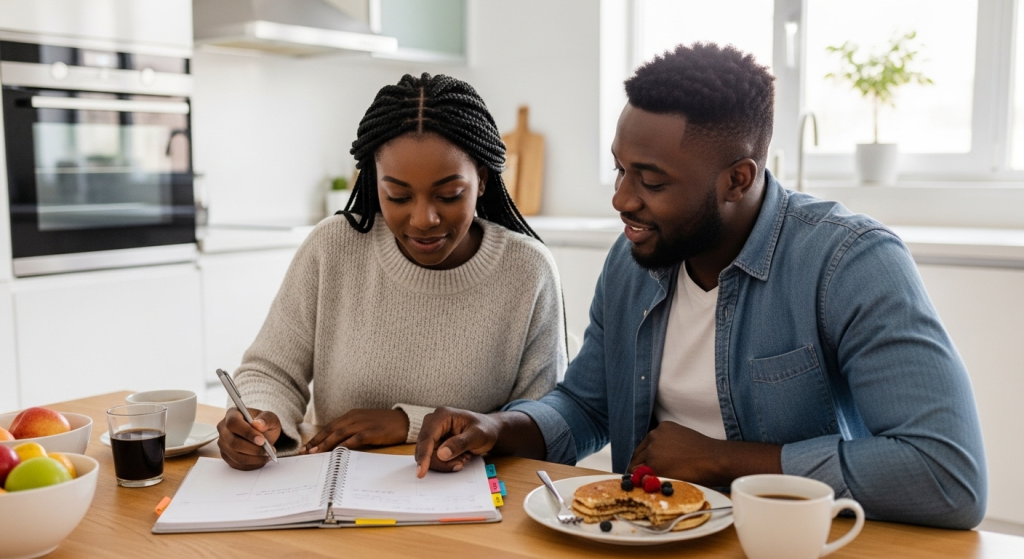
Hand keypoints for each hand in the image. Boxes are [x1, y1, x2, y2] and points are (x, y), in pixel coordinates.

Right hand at [217, 407, 280, 470]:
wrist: (262, 434)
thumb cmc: (264, 424)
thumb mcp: (270, 418)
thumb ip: (266, 419)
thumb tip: (258, 424)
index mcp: (232, 414)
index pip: (234, 423)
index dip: (247, 433)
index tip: (262, 440)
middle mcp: (223, 428)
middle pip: (233, 442)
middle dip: (253, 449)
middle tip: (269, 451)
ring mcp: (222, 443)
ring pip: (235, 455)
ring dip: (254, 458)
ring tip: (268, 455)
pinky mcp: (225, 455)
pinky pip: (236, 463)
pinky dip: (251, 464)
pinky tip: (261, 460)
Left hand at [301, 409, 408, 453]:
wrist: (404, 421)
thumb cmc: (383, 425)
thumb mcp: (364, 424)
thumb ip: (350, 431)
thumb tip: (335, 445)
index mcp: (351, 415)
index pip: (329, 426)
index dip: (316, 437)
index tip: (305, 447)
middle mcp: (355, 417)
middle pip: (331, 429)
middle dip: (317, 441)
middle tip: (306, 452)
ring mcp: (364, 424)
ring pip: (340, 433)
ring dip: (327, 444)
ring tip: (316, 453)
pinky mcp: (373, 431)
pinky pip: (356, 438)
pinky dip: (346, 444)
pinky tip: (338, 452)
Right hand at [414, 407, 499, 477]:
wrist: (489, 430)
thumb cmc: (484, 429)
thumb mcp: (477, 435)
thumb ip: (460, 443)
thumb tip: (441, 454)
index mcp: (442, 416)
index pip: (427, 437)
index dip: (424, 455)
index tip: (421, 472)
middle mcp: (433, 424)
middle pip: (425, 449)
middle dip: (442, 462)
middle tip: (462, 463)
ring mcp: (433, 434)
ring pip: (428, 457)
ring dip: (446, 463)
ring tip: (464, 457)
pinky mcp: (435, 444)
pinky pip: (434, 460)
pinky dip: (447, 464)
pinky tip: (460, 458)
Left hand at [628, 421, 781, 486]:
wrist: (714, 460)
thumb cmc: (704, 453)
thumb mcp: (682, 440)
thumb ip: (667, 445)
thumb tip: (657, 459)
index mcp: (661, 428)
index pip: (644, 446)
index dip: (646, 459)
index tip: (650, 468)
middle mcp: (654, 436)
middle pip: (638, 456)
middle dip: (643, 467)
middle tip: (651, 478)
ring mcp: (652, 449)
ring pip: (637, 466)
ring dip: (645, 475)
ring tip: (658, 482)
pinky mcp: (652, 463)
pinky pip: (641, 476)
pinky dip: (647, 482)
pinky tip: (659, 483)